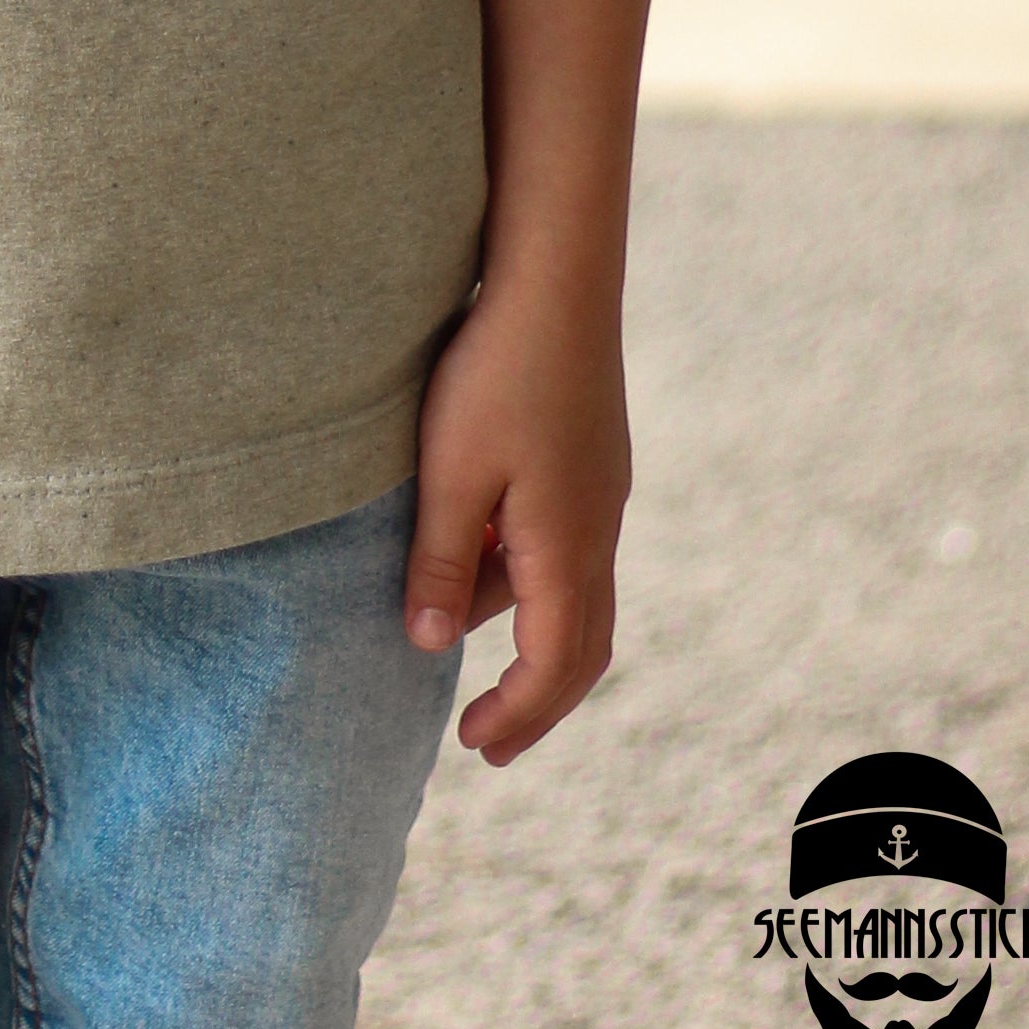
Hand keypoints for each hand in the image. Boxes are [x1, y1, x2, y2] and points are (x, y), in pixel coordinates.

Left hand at [401, 280, 630, 764]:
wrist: (555, 280)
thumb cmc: (496, 372)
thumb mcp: (449, 473)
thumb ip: (440, 562)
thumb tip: (430, 646)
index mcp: (567, 548)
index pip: (554, 665)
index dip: (518, 715)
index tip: (476, 748)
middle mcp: (597, 530)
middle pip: (582, 645)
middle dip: (536, 699)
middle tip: (488, 740)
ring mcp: (598, 494)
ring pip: (567, 591)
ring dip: (518, 625)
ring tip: (444, 623)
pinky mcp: (588, 461)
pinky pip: (561, 546)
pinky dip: (521, 574)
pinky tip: (470, 547)